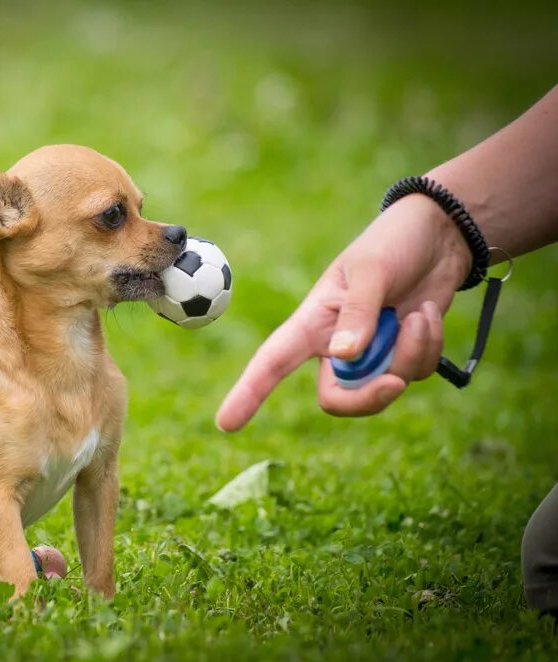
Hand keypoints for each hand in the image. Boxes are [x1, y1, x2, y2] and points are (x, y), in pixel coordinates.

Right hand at [216, 195, 471, 430]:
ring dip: (411, 353)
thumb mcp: (371, 270)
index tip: (226, 423)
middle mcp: (336, 345)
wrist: (440, 234)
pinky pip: (415, 373)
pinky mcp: (402, 354)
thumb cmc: (392, 242)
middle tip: (395, 382)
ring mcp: (371, 353)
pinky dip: (428, 346)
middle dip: (369, 396)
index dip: (248, 393)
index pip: (272, 362)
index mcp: (313, 321)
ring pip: (384, 387)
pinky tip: (427, 314)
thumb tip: (344, 357)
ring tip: (419, 313)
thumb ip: (358, 313)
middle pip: (338, 399)